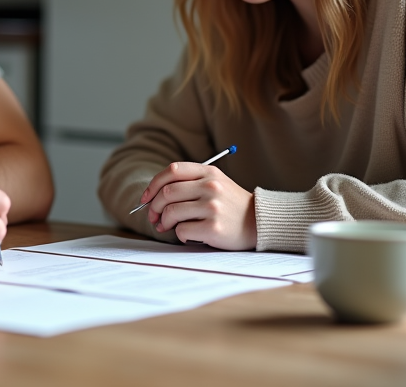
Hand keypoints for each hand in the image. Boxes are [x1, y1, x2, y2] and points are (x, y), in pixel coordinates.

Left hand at [141, 162, 256, 249]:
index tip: (146, 198)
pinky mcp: (214, 227)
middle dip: (153, 207)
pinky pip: (182, 230)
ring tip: (167, 227)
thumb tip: (153, 196)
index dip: (153, 184)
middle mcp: (210, 186)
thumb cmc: (231, 204)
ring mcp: (212, 207)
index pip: (172, 170)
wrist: (259, 222)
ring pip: (170, 212)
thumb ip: (189, 182)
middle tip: (153, 217)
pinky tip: (187, 234)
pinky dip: (179, 234)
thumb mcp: (216, 182)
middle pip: (167, 192)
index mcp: (209, 172)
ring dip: (164, 222)